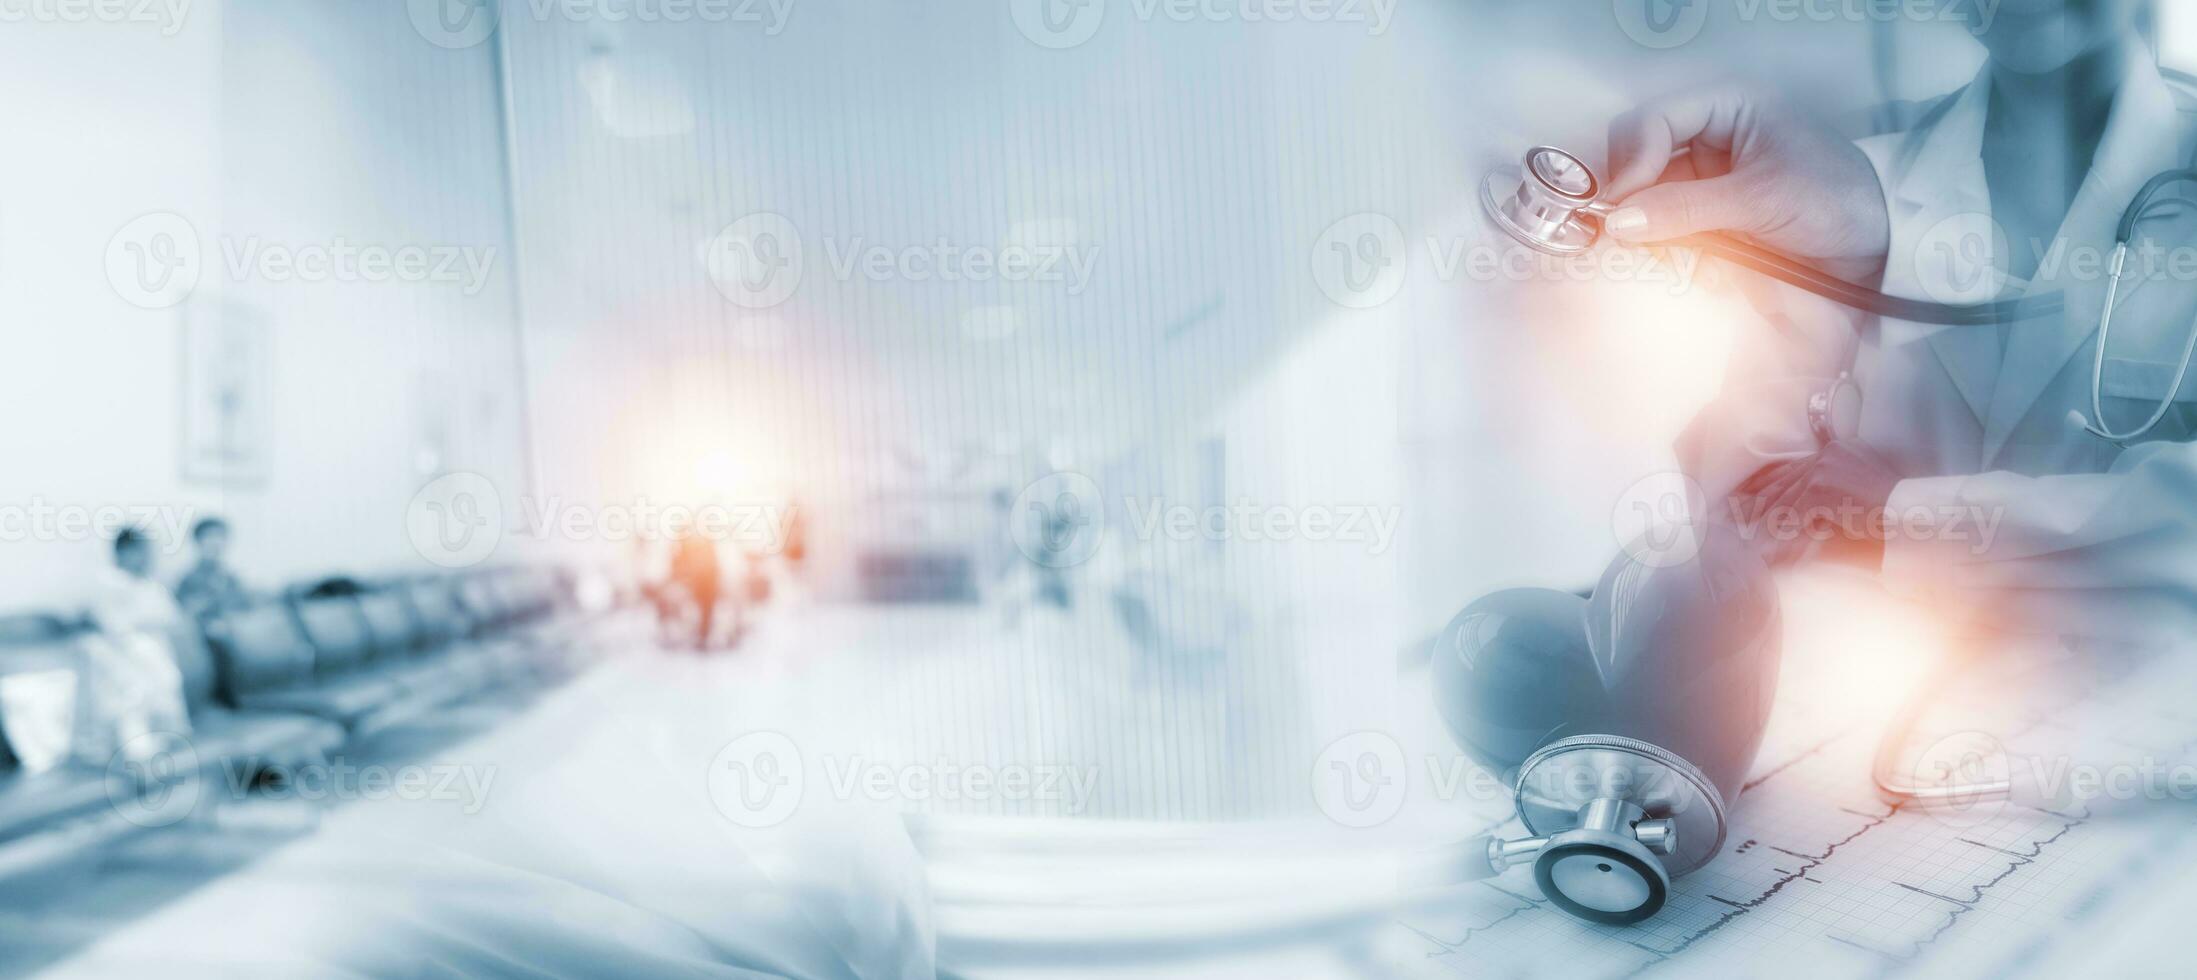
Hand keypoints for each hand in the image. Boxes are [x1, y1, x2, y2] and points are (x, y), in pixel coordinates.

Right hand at [1604, 87, 1891, 284]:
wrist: (1879, 248)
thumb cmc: (1835, 201)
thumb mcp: (1762, 200)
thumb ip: (1687, 208)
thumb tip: (1618, 222)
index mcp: (1726, 106)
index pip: (1651, 121)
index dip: (1630, 161)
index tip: (1622, 208)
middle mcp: (1707, 135)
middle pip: (1636, 155)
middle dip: (1627, 194)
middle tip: (1621, 234)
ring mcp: (1703, 177)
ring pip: (1643, 195)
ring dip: (1638, 225)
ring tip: (1640, 254)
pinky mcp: (1703, 216)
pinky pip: (1661, 225)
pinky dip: (1655, 245)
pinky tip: (1660, 262)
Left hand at [1734, 440, 1902, 564]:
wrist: (1911, 515)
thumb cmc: (1891, 509)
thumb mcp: (1859, 487)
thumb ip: (1832, 487)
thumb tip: (1803, 505)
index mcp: (1837, 450)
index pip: (1796, 467)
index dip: (1770, 482)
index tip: (1749, 493)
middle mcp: (1828, 454)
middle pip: (1786, 481)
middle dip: (1762, 501)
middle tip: (1737, 513)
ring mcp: (1823, 470)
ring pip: (1787, 500)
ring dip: (1768, 520)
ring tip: (1749, 533)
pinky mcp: (1820, 491)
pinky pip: (1793, 516)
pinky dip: (1782, 533)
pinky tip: (1767, 545)